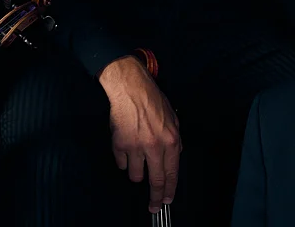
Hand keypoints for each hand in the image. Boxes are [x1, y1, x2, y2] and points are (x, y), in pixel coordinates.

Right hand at [99, 56, 181, 213]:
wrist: (131, 89)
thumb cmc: (152, 100)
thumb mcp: (173, 118)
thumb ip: (175, 139)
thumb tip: (175, 156)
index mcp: (171, 141)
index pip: (171, 173)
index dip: (169, 190)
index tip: (166, 200)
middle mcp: (154, 147)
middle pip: (155, 181)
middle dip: (155, 197)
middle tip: (153, 206)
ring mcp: (136, 147)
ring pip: (135, 175)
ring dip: (136, 173)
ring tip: (137, 162)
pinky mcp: (119, 145)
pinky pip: (121, 163)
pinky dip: (124, 160)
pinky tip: (126, 149)